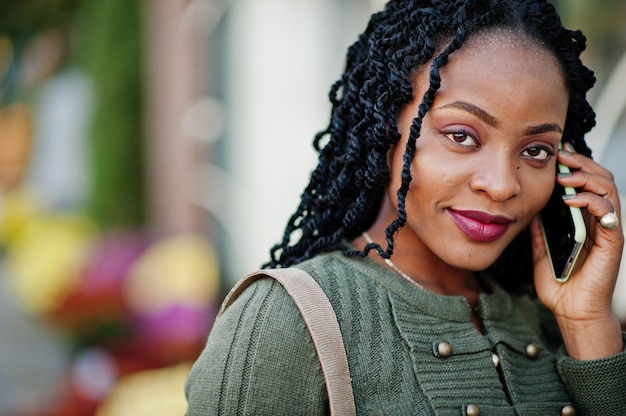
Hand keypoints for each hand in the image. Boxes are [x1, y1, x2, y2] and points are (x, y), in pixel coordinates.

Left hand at [530, 143, 623, 359]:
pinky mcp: (613, 241)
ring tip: (564, 175)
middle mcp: (599, 222)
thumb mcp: (541, 251)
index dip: (574, 167)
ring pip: (608, 190)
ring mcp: (608, 230)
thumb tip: (527, 210)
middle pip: (601, 180)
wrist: (572, 312)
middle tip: (561, 156)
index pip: (586, 184)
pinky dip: (591, 200)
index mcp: (585, 222)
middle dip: (582, 164)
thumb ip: (538, 230)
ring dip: (586, 177)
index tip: (555, 156)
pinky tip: (570, 199)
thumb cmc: (559, 286)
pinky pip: (608, 212)